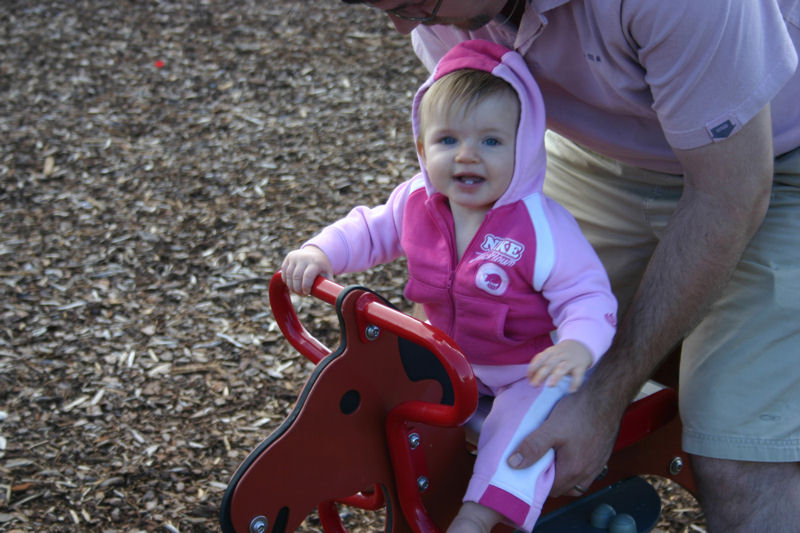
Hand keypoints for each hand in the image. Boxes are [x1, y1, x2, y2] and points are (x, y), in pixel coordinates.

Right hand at [280, 246, 332, 294]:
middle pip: (296, 277)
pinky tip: (291, 285)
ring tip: (296, 291)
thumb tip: (333, 295)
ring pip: (288, 275)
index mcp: (315, 262)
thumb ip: (329, 282)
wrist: (315, 252)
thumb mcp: (327, 272)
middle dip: (297, 289)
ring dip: (291, 286)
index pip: (308, 276)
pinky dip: (286, 280)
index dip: (305, 287)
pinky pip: (284, 272)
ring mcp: (295, 257)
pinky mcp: (289, 258)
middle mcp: (304, 258)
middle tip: (301, 294)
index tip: (306, 293)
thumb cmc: (322, 266)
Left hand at [506, 382, 621, 496]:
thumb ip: (532, 447)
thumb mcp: (551, 429)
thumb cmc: (580, 412)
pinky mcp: (602, 454)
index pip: (551, 490)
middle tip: (538, 463)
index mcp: (574, 470)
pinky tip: (569, 450)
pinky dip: (576, 465)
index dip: (537, 484)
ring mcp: (598, 464)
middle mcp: (588, 472)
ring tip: (553, 458)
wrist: (605, 397)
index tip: (528, 471)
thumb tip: (513, 464)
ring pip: (577, 480)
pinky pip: (587, 469)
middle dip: (550, 480)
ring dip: (564, 474)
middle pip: (564, 488)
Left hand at [527, 340, 591, 391]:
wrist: (581, 345)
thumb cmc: (560, 354)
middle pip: (549, 364)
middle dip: (541, 374)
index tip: (528, 377)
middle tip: (534, 385)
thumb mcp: (550, 353)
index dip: (533, 367)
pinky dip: (575, 383)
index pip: (540, 358)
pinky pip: (578, 375)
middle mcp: (560, 355)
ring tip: (550, 385)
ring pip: (563, 368)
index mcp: (551, 352)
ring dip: (556, 376)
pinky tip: (571, 390)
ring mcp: (571, 360)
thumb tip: (529, 378)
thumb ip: (540, 363)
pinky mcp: (580, 366)